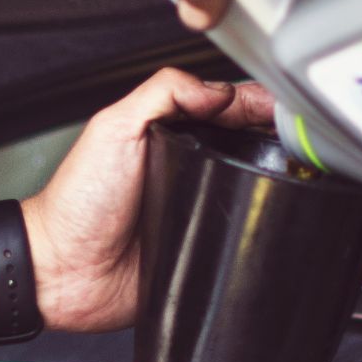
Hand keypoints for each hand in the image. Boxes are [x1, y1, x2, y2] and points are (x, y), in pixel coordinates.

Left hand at [0, 70, 275, 344]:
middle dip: (279, 140)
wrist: (63, 271)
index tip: (283, 107)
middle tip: (299, 140)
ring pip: (255, 190)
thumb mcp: (114, 128)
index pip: (227, 108)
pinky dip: (259, 230)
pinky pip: (243, 238)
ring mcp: (200, 209)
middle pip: (250, 146)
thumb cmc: (77, 204)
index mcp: (170, 134)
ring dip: (277, 183)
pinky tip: (275, 219)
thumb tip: (218, 89)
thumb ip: (162, 94)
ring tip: (297, 175)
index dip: (258, 104)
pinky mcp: (205, 248)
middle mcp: (190, 169)